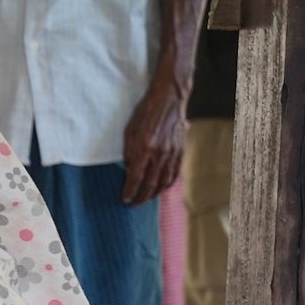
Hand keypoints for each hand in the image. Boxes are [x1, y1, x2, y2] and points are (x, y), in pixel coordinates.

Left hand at [121, 80, 187, 204]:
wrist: (168, 99)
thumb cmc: (144, 114)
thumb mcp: (129, 132)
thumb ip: (128, 153)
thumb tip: (128, 172)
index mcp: (145, 147)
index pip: (135, 177)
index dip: (130, 191)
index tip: (124, 200)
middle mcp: (160, 152)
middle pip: (150, 183)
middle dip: (140, 197)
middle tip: (133, 204)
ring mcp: (172, 152)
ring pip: (164, 181)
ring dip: (154, 194)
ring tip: (145, 199)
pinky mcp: (181, 150)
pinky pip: (174, 173)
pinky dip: (167, 184)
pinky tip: (160, 189)